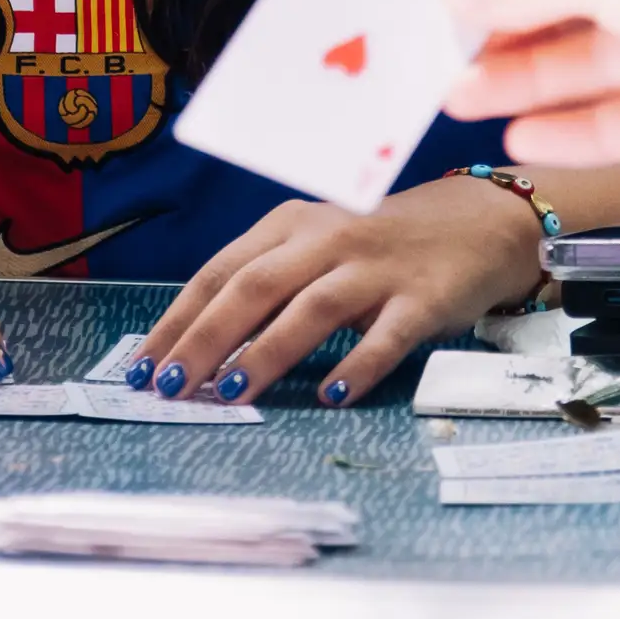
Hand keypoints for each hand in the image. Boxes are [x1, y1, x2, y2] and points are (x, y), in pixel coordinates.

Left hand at [129, 177, 544, 407]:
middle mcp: (327, 238)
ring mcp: (376, 267)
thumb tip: (198, 347)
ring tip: (230, 393)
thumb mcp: (316, 249)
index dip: (178, 321)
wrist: (476, 221)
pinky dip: (357, 366)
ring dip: (265, 352)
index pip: (220, 272)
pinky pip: (385, 336)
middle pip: (253, 288)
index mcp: (291, 224)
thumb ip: (267, 286)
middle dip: (203, 340)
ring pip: (309, 309)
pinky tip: (332, 397)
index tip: (142, 367)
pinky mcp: (422, 298)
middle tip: (168, 388)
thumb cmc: (379, 246)